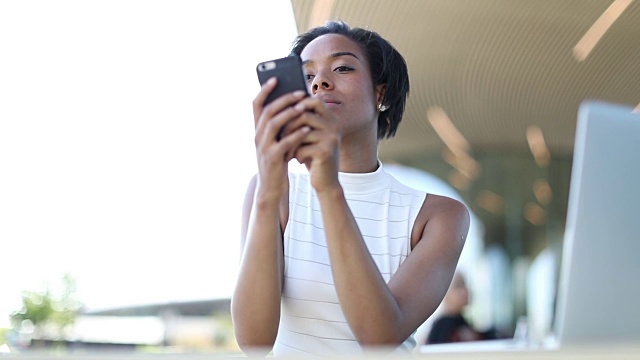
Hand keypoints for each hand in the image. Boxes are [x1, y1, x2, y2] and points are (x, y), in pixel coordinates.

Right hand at [252, 77, 310, 199]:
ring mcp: (263, 147)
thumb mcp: (277, 141)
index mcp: (258, 130)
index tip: (275, 78)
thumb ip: (281, 126)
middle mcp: (257, 136)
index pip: (256, 105)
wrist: (272, 187)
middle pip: (267, 111)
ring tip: (304, 107)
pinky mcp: (272, 158)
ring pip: (273, 124)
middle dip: (284, 99)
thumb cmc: (278, 161)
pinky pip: (284, 142)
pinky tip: (307, 128)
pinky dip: (296, 134)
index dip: (264, 90)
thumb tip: (295, 104)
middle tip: (299, 92)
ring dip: (289, 113)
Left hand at [283, 96, 341, 193]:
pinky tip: (296, 159)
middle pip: (304, 114)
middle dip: (288, 126)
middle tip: (281, 138)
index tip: (285, 112)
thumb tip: (281, 106)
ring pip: (302, 131)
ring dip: (290, 141)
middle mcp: (334, 126)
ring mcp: (332, 138)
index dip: (299, 103)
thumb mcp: (309, 137)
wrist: (326, 181)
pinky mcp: (326, 152)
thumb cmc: (313, 156)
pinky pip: (303, 147)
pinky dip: (295, 153)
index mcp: (331, 119)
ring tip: (286, 151)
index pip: (315, 100)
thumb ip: (302, 122)